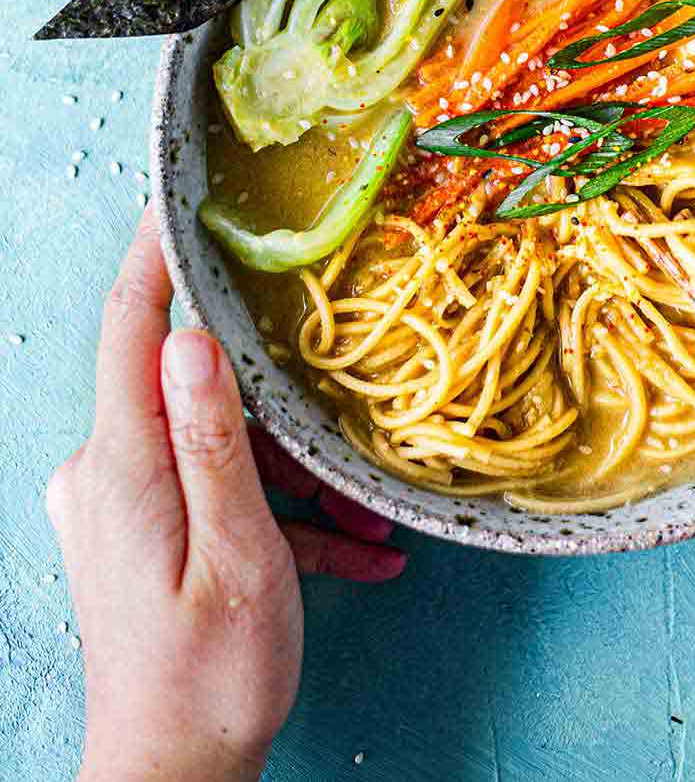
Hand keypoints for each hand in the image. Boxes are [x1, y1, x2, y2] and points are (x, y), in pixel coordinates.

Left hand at [47, 210, 407, 781]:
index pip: (129, 326)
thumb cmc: (208, 678)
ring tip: (364, 523)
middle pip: (187, 384)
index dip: (155, 254)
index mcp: (122, 466)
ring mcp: (120, 503)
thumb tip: (194, 340)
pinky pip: (214, 490)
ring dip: (291, 473)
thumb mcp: (236, 555)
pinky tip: (349, 553)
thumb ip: (213, 443)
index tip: (182, 195)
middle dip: (273, 395)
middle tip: (340, 405)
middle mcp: (107, 472)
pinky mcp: (138, 530)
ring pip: (214, 442)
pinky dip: (277, 513)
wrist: (170, 779)